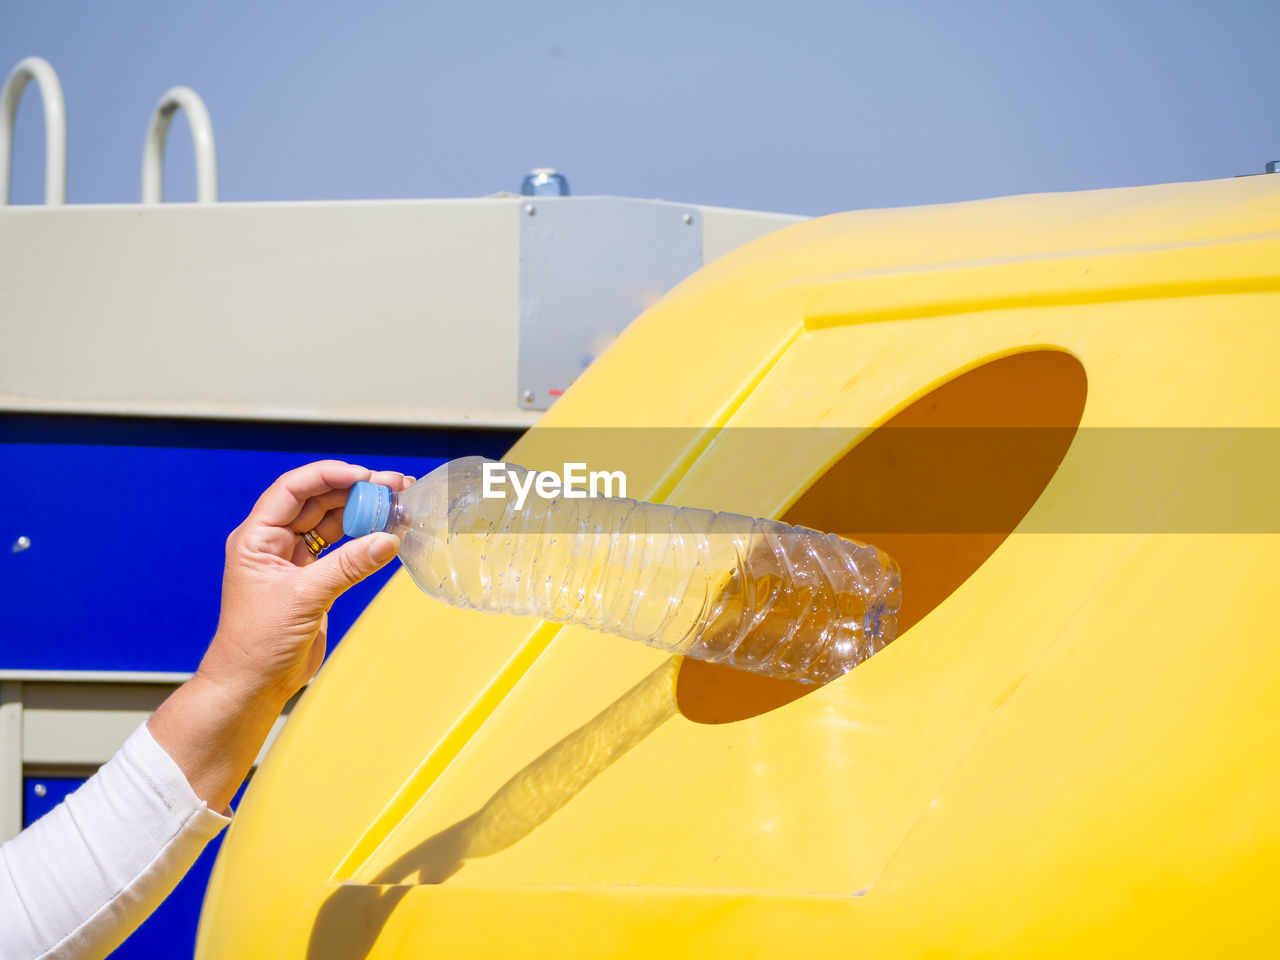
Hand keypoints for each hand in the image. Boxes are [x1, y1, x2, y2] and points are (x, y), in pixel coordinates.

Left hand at [198, 460, 412, 705]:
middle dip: (356, 490)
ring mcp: (295, 561)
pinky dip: (365, 539)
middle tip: (394, 486)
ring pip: (333, 522)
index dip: (328, 475)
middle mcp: (275, 543)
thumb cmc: (257, 644)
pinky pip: (342, 549)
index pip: (293, 490)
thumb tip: (387, 540)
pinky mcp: (314, 579)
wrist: (254, 685)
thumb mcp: (304, 598)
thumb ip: (347, 566)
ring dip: (364, 512)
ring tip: (398, 504)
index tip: (363, 475)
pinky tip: (387, 533)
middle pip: (318, 501)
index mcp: (257, 538)